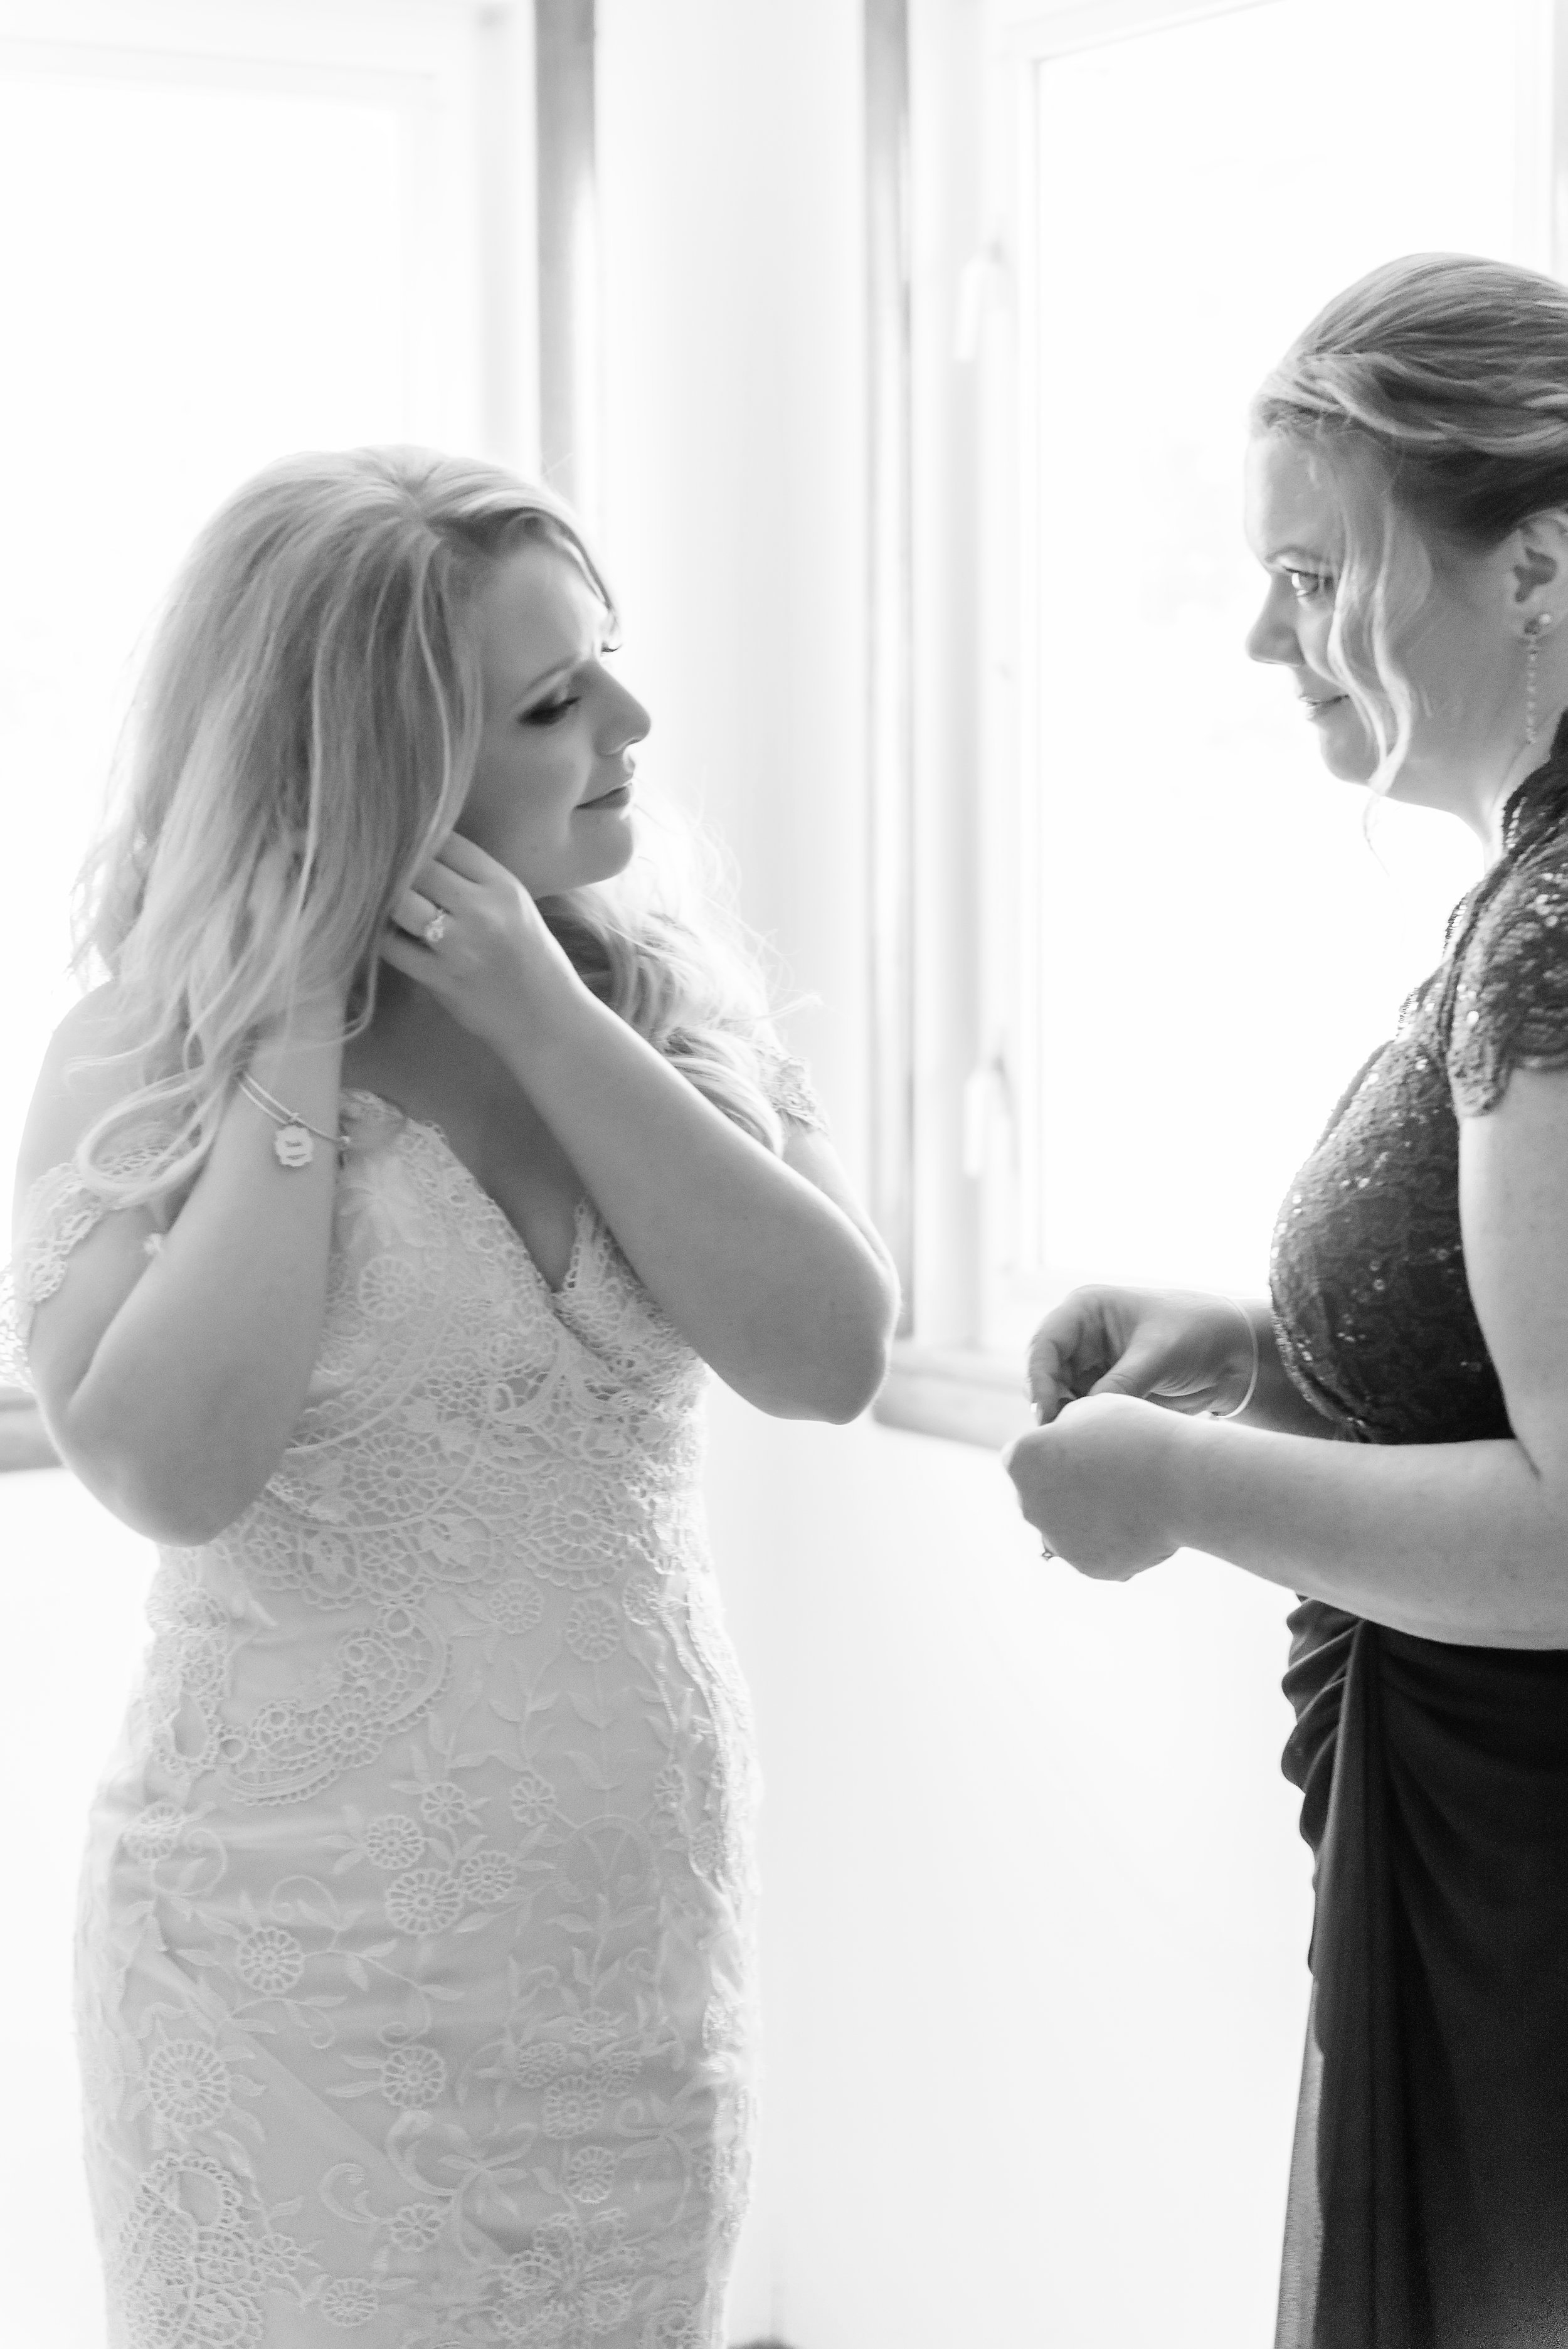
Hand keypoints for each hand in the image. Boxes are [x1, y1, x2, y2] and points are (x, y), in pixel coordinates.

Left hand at [378, 833, 580, 1051]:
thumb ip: (475, 879)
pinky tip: (385, 933)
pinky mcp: (441, 979)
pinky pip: (392, 947)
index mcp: (504, 887)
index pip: (448, 842)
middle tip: (378, 871)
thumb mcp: (516, 906)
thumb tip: (420, 851)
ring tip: (379, 901)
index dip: (421, 838)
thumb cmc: (531, 959)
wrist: (548, 1019)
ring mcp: (461, 946)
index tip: (406, 845)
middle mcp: (483, 910)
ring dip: (384, 901)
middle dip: (396, 868)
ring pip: (399, 903)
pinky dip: (381, 936)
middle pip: (418, 867)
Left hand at [1003, 1394, 1184, 1579]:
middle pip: (1042, 1497)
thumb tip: (1058, 1444)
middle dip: (1068, 1489)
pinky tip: (1142, 1523)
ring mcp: (1057, 1541)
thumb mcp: (1091, 1410)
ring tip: (1132, 1499)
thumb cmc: (1138, 1435)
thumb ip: (1063, 1429)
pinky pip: (1096, 1552)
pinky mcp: (1088, 1567)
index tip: (1088, 1448)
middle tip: (1111, 1475)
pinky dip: (1114, 1541)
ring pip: (1069, 1528)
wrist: (1183, 1482)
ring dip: (1091, 1517)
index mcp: (1021, 1461)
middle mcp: (1028, 1505)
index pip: (1025, 1457)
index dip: (1056, 1451)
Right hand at [1027, 1284, 1256, 1425]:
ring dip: (1067, 1419)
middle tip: (1061, 1437)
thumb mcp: (1156, 1356)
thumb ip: (1118, 1384)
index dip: (1038, 1380)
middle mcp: (1081, 1336)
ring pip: (1059, 1397)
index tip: (1046, 1415)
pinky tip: (1096, 1443)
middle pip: (1044, 1374)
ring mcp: (1091, 1364)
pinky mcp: (1105, 1389)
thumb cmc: (1198, 1333)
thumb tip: (1080, 1420)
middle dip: (1049, 1404)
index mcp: (1085, 1309)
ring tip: (1083, 1442)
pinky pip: (1082, 1411)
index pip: (1045, 1344)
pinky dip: (1085, 1427)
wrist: (1236, 1355)